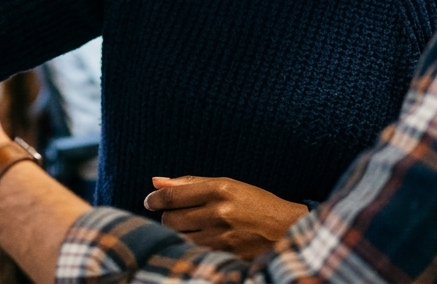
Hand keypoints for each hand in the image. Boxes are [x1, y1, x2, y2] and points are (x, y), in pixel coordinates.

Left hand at [143, 176, 307, 260]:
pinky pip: (193, 250)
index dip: (155, 199)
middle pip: (171, 218)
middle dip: (166, 216)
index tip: (149, 201)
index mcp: (219, 189)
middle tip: (174, 214)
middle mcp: (219, 212)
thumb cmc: (254, 202)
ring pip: (179, 237)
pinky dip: (190, 245)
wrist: (286, 228)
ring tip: (190, 226)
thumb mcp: (226, 185)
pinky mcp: (225, 255)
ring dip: (177, 232)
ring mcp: (222, 236)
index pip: (173, 195)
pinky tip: (199, 239)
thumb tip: (155, 182)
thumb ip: (190, 183)